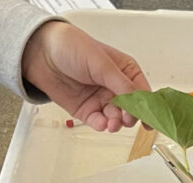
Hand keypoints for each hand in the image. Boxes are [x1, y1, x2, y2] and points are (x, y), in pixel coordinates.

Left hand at [22, 22, 150, 131]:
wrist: (42, 54)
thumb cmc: (72, 47)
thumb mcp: (101, 63)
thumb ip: (121, 83)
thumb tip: (137, 100)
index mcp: (125, 71)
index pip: (142, 91)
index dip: (148, 105)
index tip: (150, 117)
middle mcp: (115, 87)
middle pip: (131, 109)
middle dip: (130, 115)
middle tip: (126, 118)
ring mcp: (101, 100)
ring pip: (116, 118)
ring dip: (116, 122)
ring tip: (113, 122)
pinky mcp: (87, 111)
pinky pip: (99, 122)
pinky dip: (102, 125)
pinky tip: (102, 123)